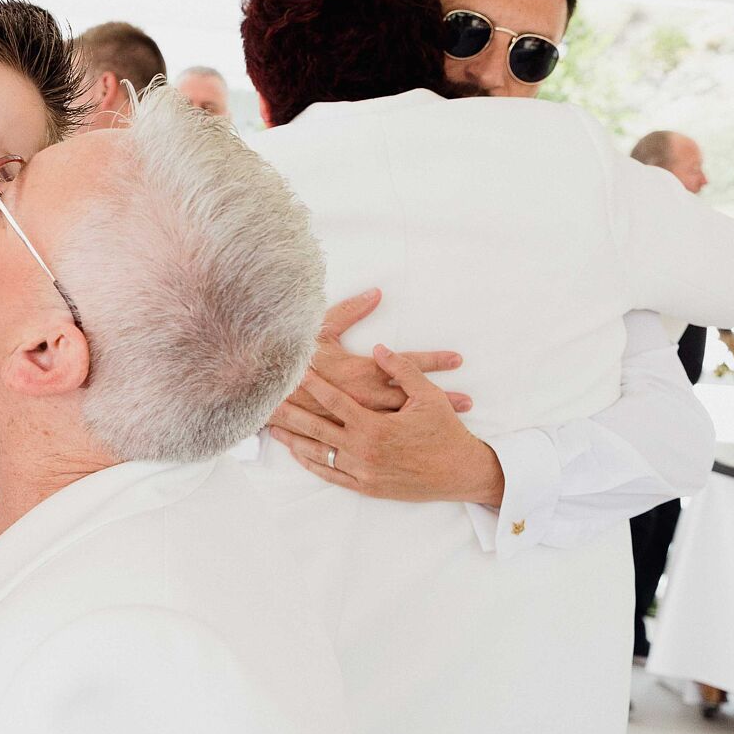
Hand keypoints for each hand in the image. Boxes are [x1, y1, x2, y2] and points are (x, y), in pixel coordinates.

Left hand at [271, 345, 504, 504]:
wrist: (460, 473)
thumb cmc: (446, 432)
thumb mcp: (428, 396)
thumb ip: (402, 370)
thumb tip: (380, 348)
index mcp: (374, 426)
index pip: (334, 402)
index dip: (313, 385)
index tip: (294, 372)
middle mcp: (363, 451)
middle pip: (315, 429)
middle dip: (289, 415)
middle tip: (266, 402)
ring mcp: (362, 471)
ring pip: (318, 454)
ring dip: (293, 440)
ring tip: (271, 427)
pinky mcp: (366, 487)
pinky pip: (331, 474)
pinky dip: (311, 462)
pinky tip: (298, 453)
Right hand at [275, 289, 471, 427]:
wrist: (264, 390)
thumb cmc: (293, 356)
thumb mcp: (320, 329)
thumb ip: (350, 311)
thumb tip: (377, 293)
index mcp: (359, 369)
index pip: (405, 364)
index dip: (433, 361)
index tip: (458, 360)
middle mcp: (362, 396)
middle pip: (410, 397)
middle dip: (440, 398)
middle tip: (469, 401)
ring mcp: (354, 417)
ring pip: (398, 419)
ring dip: (425, 419)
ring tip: (452, 421)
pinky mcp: (344, 432)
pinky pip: (377, 436)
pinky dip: (398, 436)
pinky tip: (413, 440)